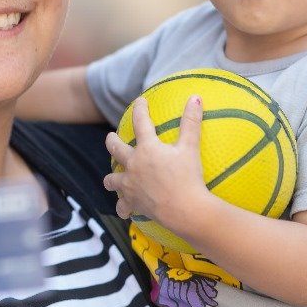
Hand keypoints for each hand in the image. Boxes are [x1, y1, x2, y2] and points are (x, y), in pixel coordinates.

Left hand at [103, 95, 207, 227]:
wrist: (184, 209)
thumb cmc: (188, 177)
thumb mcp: (190, 147)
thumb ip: (191, 122)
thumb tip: (196, 97)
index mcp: (147, 148)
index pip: (140, 122)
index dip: (140, 109)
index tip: (140, 102)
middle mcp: (133, 165)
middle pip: (115, 149)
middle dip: (111, 141)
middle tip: (110, 137)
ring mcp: (129, 185)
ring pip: (111, 180)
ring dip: (111, 178)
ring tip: (113, 178)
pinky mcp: (132, 203)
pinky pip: (122, 207)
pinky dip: (122, 208)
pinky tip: (124, 210)